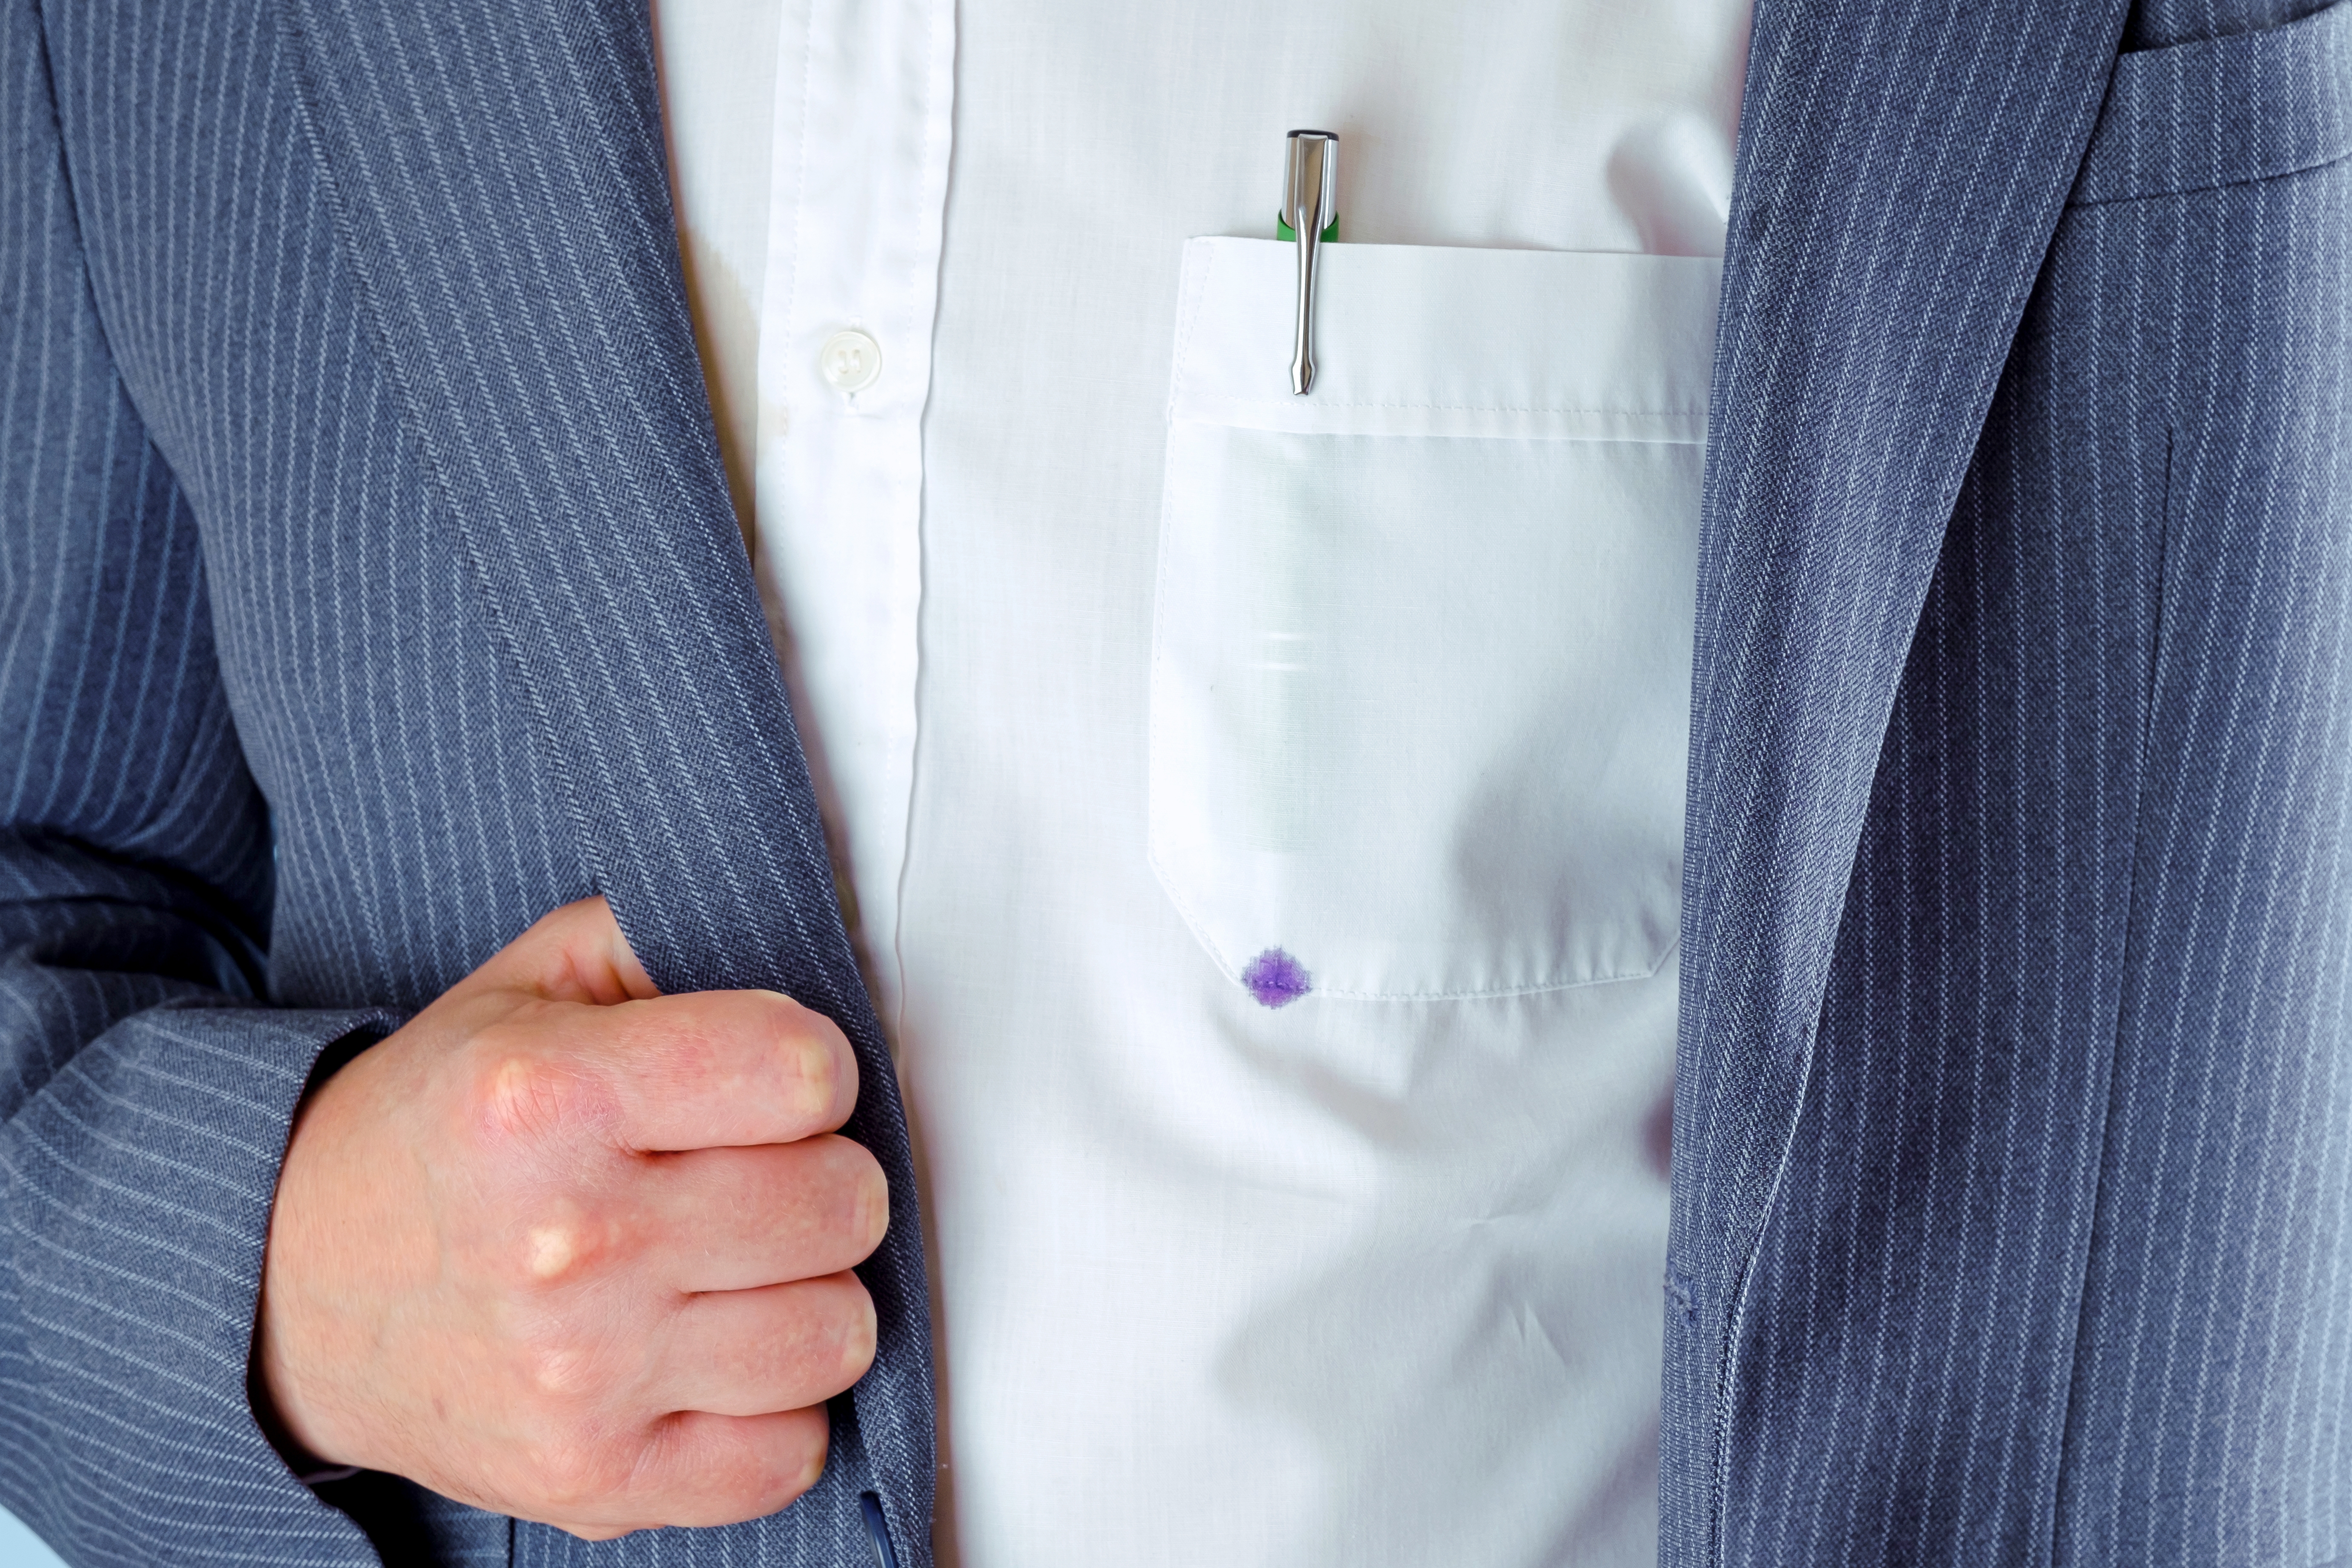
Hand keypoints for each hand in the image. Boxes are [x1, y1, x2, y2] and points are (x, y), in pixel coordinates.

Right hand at [256, 897, 885, 1538]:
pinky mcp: (595, 1481)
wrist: (289, 1293)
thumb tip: (804, 937)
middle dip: (821, 1177)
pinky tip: (715, 1359)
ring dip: (807, 1296)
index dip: (811, 1069)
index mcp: (549, 1100)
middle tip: (753, 1176)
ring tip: (735, 1270)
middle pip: (842, 1202)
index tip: (773, 1081)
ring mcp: (583, 1378)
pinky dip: (775, 1411)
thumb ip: (666, 934)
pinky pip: (792, 1453)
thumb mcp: (528, 986)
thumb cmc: (434, 1135)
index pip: (804, 1073)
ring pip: (838, 1331)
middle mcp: (568, 1243)